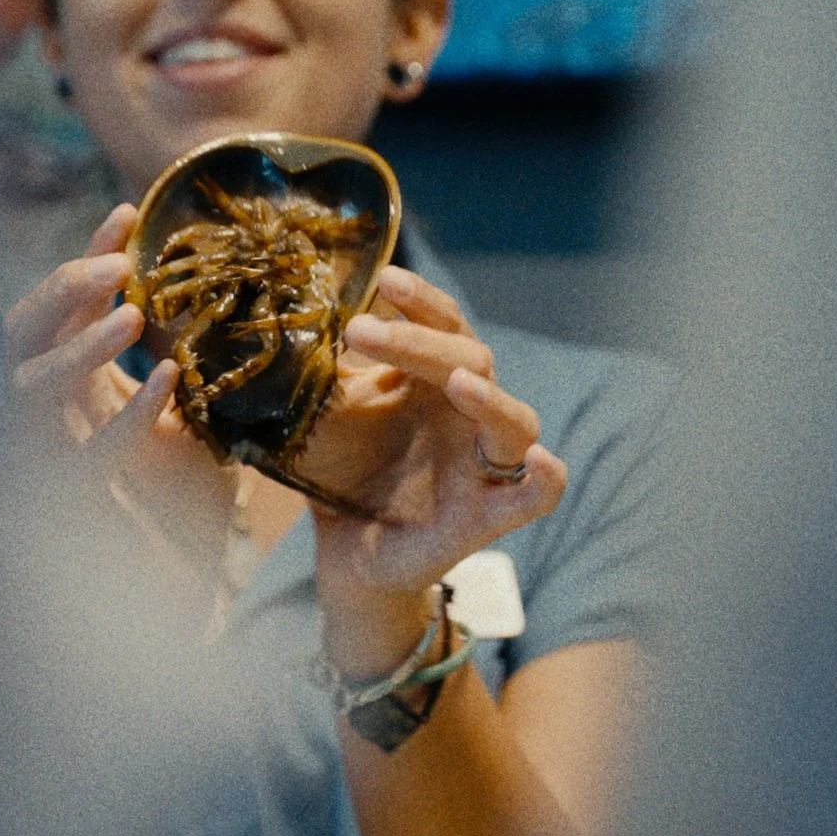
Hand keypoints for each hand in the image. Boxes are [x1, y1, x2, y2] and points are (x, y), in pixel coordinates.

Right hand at [2, 203, 238, 569]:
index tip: (128, 212)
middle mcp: (41, 415)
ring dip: (77, 346)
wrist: (183, 593)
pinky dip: (123, 415)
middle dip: (61, 289)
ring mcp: (44, 460)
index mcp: (65, 383)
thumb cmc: (184, 497)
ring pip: (27, 388)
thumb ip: (187, 355)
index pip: (56, 303)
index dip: (86, 254)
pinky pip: (84, 456)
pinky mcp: (68, 508)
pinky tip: (166, 383)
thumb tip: (225, 283)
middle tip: (116, 266)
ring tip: (132, 316)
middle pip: (18, 331)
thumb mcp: (188, 412)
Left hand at [302, 267, 566, 670]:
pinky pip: (537, 496)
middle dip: (420, 341)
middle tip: (360, 331)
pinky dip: (544, 478)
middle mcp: (466, 415)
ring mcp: (483, 466)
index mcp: (431, 382)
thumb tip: (292, 324)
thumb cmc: (342, 479)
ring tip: (457, 381)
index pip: (444, 324)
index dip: (422, 300)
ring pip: (514, 419)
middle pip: (471, 359)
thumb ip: (321, 377)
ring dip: (490, 397)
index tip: (386, 279)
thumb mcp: (324, 420)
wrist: (345, 556)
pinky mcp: (489, 517)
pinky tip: (538, 460)